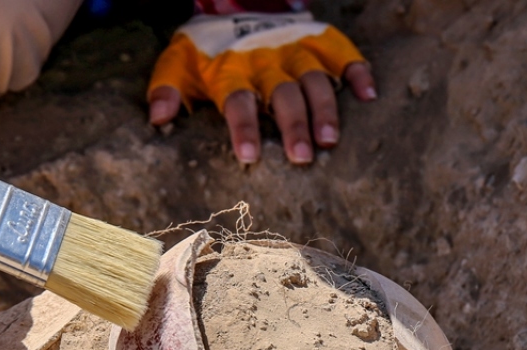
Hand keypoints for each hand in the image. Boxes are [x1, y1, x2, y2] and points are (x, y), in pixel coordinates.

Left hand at [147, 13, 374, 164]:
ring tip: (330, 140)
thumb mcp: (178, 63)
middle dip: (292, 125)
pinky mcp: (319, 40)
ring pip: (314, 78)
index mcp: (231, 70)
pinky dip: (357, 71)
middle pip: (282, 93)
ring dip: (324, 108)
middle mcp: (266, 60)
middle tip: (301, 157)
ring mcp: (295, 49)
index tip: (251, 157)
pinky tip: (368, 96)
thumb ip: (166, 89)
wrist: (236, 2)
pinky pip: (343, 53)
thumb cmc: (207, 49)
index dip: (244, 127)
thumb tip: (158, 119)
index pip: (238, 100)